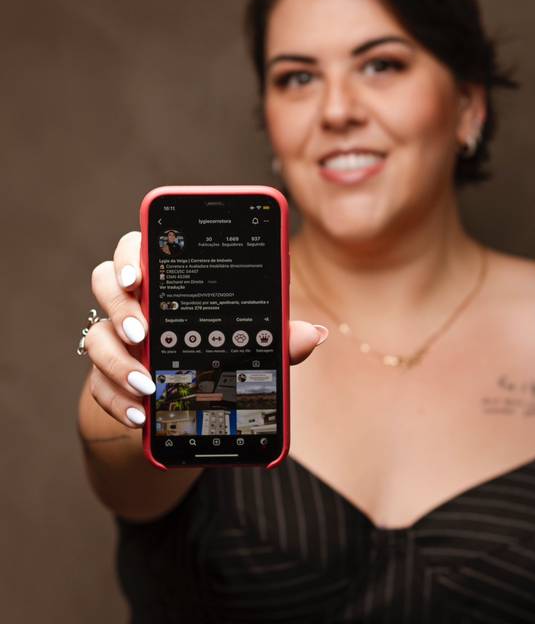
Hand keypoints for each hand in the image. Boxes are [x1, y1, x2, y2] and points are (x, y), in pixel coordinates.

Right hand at [84, 231, 326, 428]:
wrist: (183, 392)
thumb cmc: (219, 348)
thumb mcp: (250, 340)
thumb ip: (275, 336)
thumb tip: (313, 334)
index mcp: (167, 278)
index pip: (139, 248)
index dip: (132, 254)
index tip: (140, 274)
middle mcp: (135, 301)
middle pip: (105, 282)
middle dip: (121, 307)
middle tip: (144, 332)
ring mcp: (115, 337)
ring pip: (96, 334)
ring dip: (118, 360)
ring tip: (148, 383)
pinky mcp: (107, 375)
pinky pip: (97, 383)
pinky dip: (117, 399)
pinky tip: (140, 412)